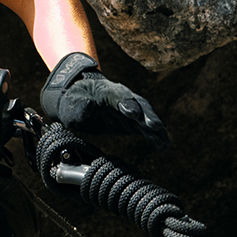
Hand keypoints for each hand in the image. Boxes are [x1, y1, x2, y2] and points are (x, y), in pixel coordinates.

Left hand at [40, 52, 167, 141]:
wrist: (79, 101)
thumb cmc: (74, 101)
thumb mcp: (71, 104)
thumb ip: (80, 107)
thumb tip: (89, 107)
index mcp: (107, 91)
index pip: (119, 97)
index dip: (126, 104)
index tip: (131, 114)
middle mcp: (123, 98)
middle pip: (138, 105)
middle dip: (147, 116)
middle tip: (155, 126)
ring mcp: (129, 110)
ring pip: (146, 117)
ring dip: (156, 128)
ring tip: (165, 141)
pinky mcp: (132, 122)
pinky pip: (146, 128)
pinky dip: (156, 136)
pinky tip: (165, 145)